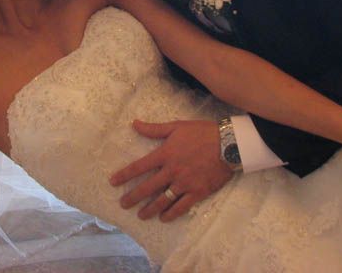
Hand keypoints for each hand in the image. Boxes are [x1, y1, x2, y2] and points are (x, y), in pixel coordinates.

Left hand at [109, 119, 233, 221]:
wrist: (229, 144)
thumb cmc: (202, 133)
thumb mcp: (176, 126)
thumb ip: (154, 129)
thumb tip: (134, 124)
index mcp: (165, 154)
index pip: (139, 167)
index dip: (124, 175)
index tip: (113, 182)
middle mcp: (172, 171)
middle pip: (147, 188)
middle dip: (133, 197)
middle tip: (123, 204)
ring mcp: (184, 184)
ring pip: (162, 201)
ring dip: (149, 209)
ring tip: (140, 215)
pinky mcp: (197, 192)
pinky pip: (181, 207)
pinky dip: (171, 214)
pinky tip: (163, 218)